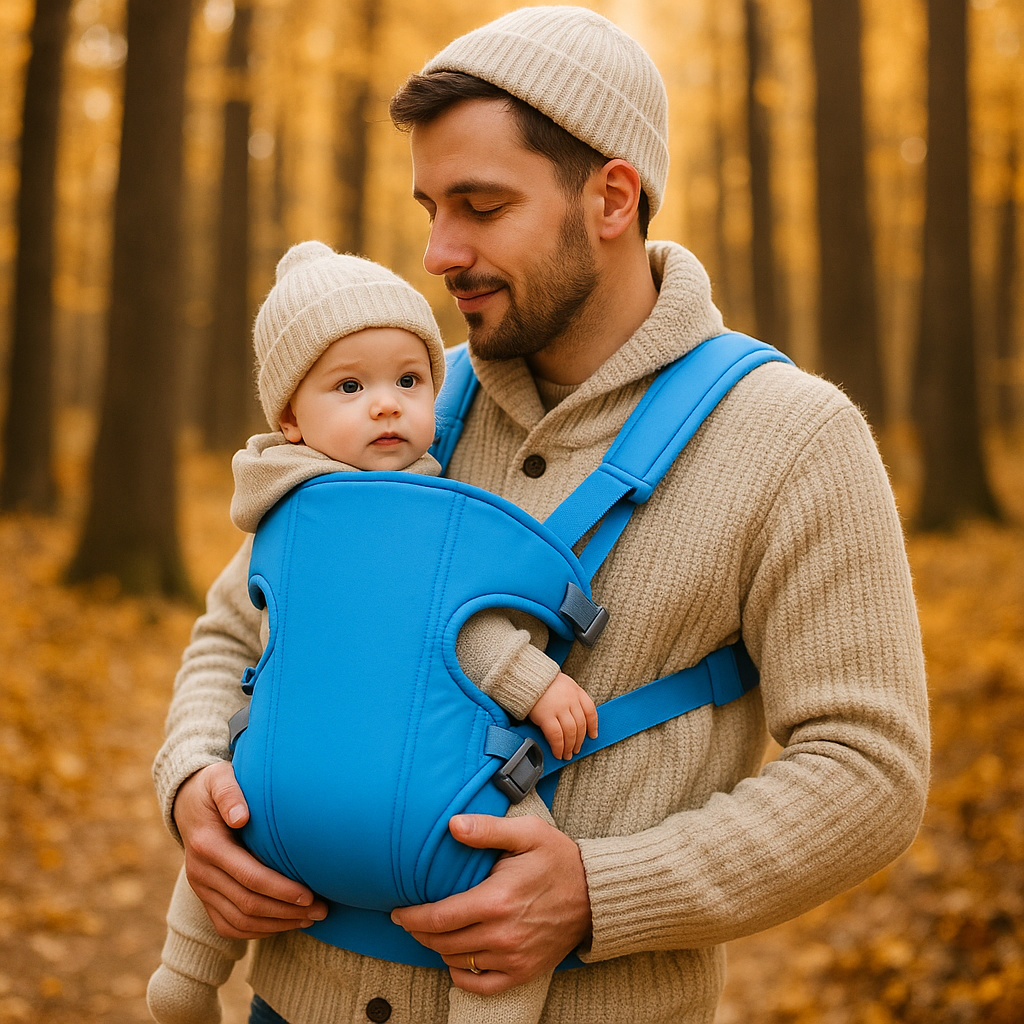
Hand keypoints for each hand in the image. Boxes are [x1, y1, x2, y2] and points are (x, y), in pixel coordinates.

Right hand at [173, 761, 327, 938]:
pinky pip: (228, 926)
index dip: (281, 889)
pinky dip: (257, 931)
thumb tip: (241, 817)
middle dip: (287, 912)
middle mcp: (200, 872)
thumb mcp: (219, 778)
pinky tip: (285, 924)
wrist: (187, 801)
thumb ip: (230, 793)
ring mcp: (201, 889)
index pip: (249, 876)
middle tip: (322, 911)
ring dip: (277, 925)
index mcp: (207, 845)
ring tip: (310, 919)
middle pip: (247, 905)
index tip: (310, 895)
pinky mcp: (204, 898)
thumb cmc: (214, 786)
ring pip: (239, 921)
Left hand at [390, 813, 591, 992]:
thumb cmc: (559, 858)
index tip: (397, 911)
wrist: (595, 894)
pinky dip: (461, 977)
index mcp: (497, 900)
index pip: (439, 917)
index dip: (411, 917)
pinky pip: (481, 985)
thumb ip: (487, 829)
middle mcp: (502, 934)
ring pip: (457, 961)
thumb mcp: (527, 833)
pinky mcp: (524, 971)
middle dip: (419, 931)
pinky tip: (455, 961)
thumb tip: (452, 825)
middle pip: (442, 941)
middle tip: (409, 920)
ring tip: (432, 932)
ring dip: (438, 948)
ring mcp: (513, 956)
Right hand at [528, 672, 597, 759]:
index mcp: (576, 691)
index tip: (593, 735)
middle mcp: (570, 700)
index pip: (590, 711)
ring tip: (567, 754)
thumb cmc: (541, 680)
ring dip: (570, 746)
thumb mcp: (562, 683)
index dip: (593, 725)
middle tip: (576, 749)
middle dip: (580, 740)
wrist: (525, 675)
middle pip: (580, 725)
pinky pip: (556, 736)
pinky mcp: (546, 716)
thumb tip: (573, 717)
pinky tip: (558, 752)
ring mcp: (559, 708)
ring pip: (571, 732)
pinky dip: (558, 747)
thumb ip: (570, 698)